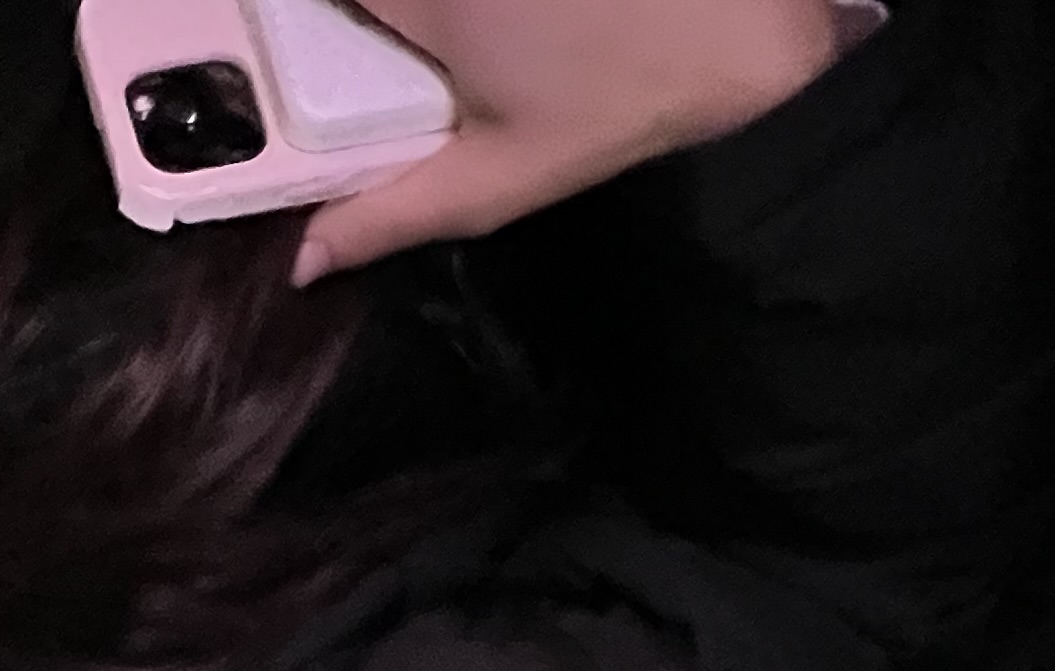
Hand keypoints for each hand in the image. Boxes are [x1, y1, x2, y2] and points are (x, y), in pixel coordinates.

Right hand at [293, 0, 859, 282]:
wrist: (760, 22)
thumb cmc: (632, 99)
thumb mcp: (505, 178)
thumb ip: (393, 214)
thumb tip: (302, 260)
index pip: (305, 5)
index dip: (294, 27)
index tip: (300, 51)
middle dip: (347, 20)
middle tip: (375, 50)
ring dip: (405, 12)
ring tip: (467, 42)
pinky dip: (459, 1)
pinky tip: (502, 19)